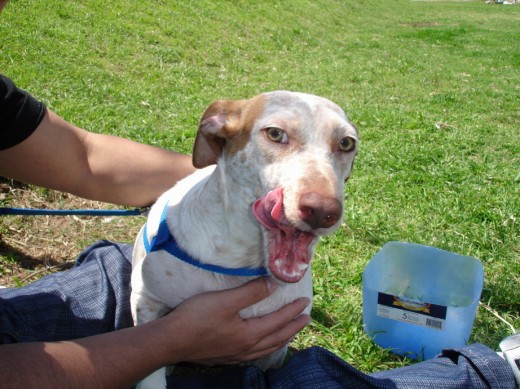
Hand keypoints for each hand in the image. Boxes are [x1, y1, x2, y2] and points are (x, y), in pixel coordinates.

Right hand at [161, 277, 310, 364]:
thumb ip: (251, 292)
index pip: (278, 321)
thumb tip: (274, 284)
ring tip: (289, 332)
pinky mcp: (225, 358)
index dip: (293, 311)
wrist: (170, 341)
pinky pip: (255, 353)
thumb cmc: (196, 318)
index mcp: (249, 335)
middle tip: (305, 318)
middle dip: (293, 327)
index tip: (305, 302)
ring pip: (267, 348)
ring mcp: (235, 356)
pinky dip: (266, 347)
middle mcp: (246, 349)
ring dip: (282, 339)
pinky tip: (261, 344)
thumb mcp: (225, 301)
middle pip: (277, 338)